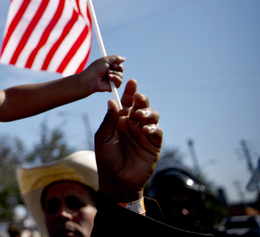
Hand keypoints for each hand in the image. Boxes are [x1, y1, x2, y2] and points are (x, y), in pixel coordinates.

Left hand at [82, 55, 124, 92]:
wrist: (91, 79)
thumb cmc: (96, 69)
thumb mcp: (105, 60)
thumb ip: (115, 58)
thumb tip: (124, 58)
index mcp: (109, 66)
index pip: (118, 63)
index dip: (117, 63)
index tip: (112, 64)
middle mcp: (111, 72)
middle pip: (121, 69)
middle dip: (117, 68)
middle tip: (108, 69)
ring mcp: (112, 79)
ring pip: (121, 75)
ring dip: (114, 73)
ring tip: (107, 74)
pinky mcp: (113, 86)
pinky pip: (120, 82)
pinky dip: (115, 79)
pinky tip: (109, 78)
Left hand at [94, 79, 161, 201]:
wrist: (116, 180)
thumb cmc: (107, 158)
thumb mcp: (103, 137)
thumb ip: (109, 121)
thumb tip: (112, 102)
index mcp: (120, 120)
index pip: (126, 102)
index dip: (129, 92)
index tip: (130, 82)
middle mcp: (133, 124)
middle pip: (141, 106)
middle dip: (141, 99)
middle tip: (137, 97)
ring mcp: (144, 133)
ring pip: (152, 115)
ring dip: (147, 112)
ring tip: (138, 114)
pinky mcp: (153, 144)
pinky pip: (157, 131)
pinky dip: (153, 127)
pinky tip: (145, 128)